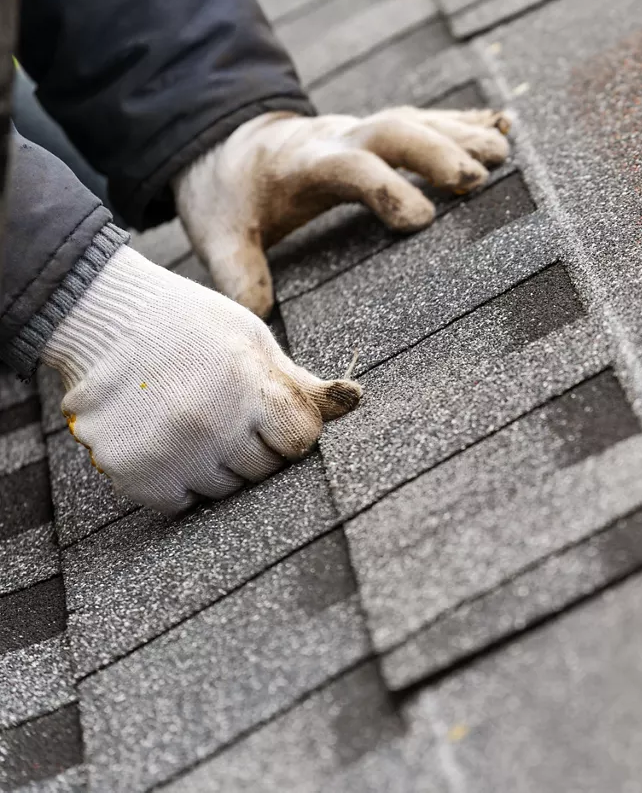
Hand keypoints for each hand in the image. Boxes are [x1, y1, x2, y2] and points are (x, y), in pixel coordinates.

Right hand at [41, 245, 360, 512]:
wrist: (103, 319)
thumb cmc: (191, 328)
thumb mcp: (253, 342)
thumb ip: (302, 384)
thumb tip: (357, 400)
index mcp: (249, 386)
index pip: (302, 440)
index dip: (291, 427)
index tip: (269, 410)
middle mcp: (210, 423)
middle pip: (265, 469)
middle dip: (255, 445)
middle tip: (223, 409)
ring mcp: (169, 453)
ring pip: (225, 490)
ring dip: (216, 465)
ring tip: (191, 419)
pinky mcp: (134, 475)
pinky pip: (182, 502)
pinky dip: (178, 481)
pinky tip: (166, 440)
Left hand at [174, 106, 511, 315]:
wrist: (228, 146)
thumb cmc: (232, 197)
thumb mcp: (219, 235)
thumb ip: (238, 272)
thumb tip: (257, 318)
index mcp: (304, 164)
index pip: (351, 168)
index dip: (385, 188)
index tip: (421, 219)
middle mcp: (339, 138)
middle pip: (394, 130)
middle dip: (437, 151)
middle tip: (478, 179)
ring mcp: (363, 131)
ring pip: (417, 121)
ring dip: (461, 134)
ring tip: (503, 154)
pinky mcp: (380, 133)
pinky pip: (427, 120)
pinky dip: (465, 122)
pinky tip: (503, 128)